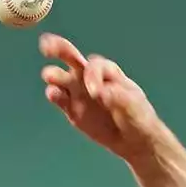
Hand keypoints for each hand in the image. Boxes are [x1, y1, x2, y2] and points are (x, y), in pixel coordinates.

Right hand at [38, 33, 162, 160]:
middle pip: (71, 56)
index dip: (92, 75)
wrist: (135, 141)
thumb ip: (118, 98)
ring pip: (59, 77)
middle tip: (47, 46)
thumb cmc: (139, 118)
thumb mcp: (134, 107)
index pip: (94, 65)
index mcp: (108, 72)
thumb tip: (100, 93)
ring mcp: (78, 91)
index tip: (96, 93)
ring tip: (51, 78)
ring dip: (53, 75)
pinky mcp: (70, 108)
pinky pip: (58, 97)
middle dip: (58, 48)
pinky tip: (53, 95)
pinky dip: (54, 94)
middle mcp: (89, 76)